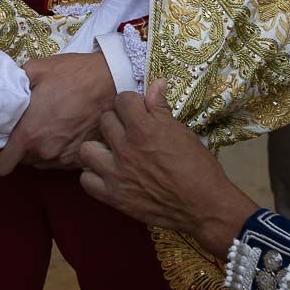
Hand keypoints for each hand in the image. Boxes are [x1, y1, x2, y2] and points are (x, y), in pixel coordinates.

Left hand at [0, 52, 115, 174]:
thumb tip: (1, 91)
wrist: (112, 79)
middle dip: (22, 147)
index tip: (5, 142)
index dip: (0, 156)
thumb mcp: (35, 70)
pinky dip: (60, 150)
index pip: (2, 166)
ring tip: (50, 126)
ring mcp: (66, 157)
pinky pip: (61, 161)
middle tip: (31, 124)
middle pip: (23, 161)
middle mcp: (46, 151)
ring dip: (41, 150)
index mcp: (29, 133)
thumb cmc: (73, 74)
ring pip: (43, 162)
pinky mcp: (83, 157)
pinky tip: (66, 131)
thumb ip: (12, 85)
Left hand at [78, 81, 259, 260]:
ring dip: (98, 148)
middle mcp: (126, 148)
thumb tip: (155, 83)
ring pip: (87, 149)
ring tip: (112, 152)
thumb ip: (161, 109)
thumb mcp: (182, 132)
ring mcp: (116, 173)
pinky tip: (107, 174)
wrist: (203, 206)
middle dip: (116, 121)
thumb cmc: (198, 167)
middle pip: (104, 120)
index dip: (131, 103)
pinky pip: (86, 180)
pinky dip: (94, 176)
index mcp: (145, 129)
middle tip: (127, 131)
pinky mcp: (113, 196)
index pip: (122, 100)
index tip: (138, 111)